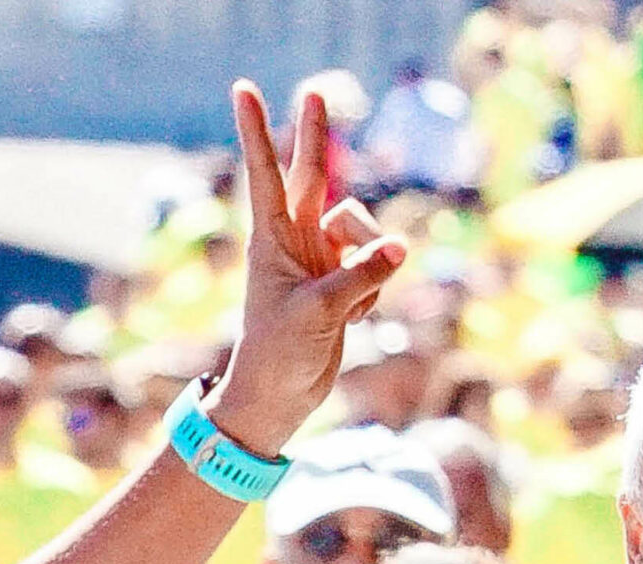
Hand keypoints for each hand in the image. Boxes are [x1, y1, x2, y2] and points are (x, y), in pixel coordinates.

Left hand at [205, 82, 409, 456]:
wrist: (281, 395)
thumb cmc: (280, 352)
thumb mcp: (318, 312)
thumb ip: (360, 276)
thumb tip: (399, 248)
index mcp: (271, 239)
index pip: (265, 174)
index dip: (257, 131)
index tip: (243, 89)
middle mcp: (296, 240)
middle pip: (313, 174)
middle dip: (316, 136)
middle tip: (315, 90)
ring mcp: (322, 257)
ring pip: (363, 229)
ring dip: (370, 260)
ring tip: (352, 302)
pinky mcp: (345, 279)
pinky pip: (377, 266)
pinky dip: (373, 292)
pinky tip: (352, 320)